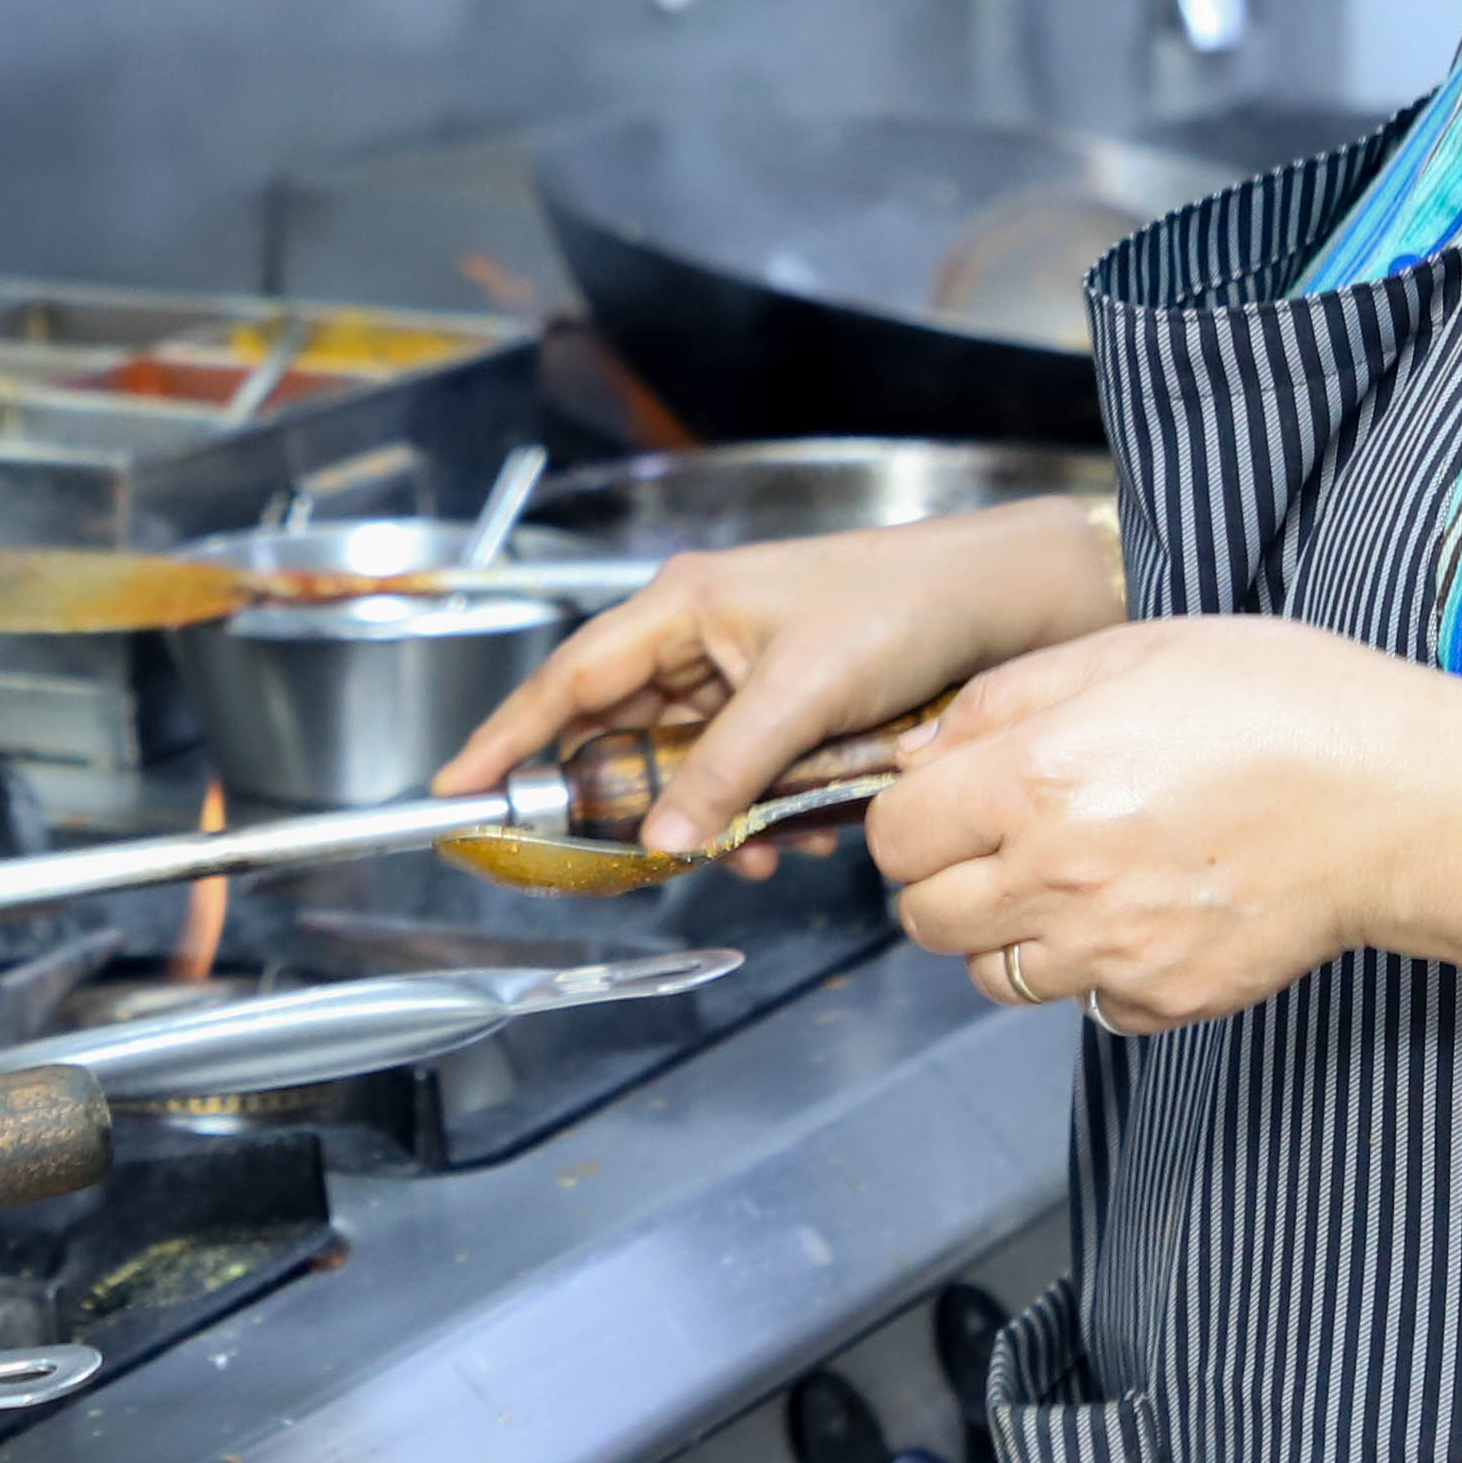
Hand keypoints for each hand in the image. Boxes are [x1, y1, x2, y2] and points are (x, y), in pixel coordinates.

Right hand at [430, 501, 1124, 852]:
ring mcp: (746, 675)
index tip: (457, 791)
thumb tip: (658, 841)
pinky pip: (748, 776)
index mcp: (682, 606)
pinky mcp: (791, 708)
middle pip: (625, 737)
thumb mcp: (799, 696)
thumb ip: (721, 771)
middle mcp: (702, 638)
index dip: (508, 738)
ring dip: (719, 818)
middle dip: (640, 804)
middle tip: (641, 856)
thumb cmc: (901, 607)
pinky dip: (768, 810)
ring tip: (765, 846)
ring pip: (691, 769)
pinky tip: (809, 829)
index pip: (568, 681)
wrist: (1005, 605)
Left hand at [863, 616, 1461, 1032]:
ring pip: (991, 976)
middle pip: (923, 918)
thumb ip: (1010, 699)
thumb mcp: (1133, 650)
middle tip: (998, 843)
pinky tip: (1140, 916)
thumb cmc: (1283, 703)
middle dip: (944, 879)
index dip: (913, 814)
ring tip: (1071, 880)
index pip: (895, 834)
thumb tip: (929, 749)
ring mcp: (1114, 951)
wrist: (1401, 798)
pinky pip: (1086, 1007)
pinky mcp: (1169, 999)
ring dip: (1009, 934)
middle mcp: (1061, 877)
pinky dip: (1096, 975)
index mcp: (1036, 780)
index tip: (947, 801)